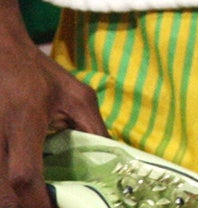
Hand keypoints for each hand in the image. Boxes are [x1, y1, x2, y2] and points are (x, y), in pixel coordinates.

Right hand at [0, 22, 103, 207]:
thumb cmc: (38, 73)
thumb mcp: (75, 94)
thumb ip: (94, 126)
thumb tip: (114, 158)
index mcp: (25, 122)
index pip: (25, 177)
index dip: (37, 203)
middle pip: (3, 194)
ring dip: (11, 200)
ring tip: (36, 199)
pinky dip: (2, 188)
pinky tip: (18, 189)